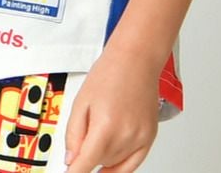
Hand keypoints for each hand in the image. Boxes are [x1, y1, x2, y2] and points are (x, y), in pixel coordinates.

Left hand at [64, 45, 159, 172]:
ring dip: (103, 156)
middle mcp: (125, 136)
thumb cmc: (110, 72)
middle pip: (99, 163)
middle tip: (87, 131)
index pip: (85, 165)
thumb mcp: (81, 100)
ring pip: (114, 164)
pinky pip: (133, 164)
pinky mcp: (150, 136)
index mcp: (105, 126)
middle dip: (88, 155)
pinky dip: (120, 166)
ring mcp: (140, 138)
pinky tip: (111, 164)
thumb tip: (71, 159)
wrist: (136, 58)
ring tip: (103, 127)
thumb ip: (73, 134)